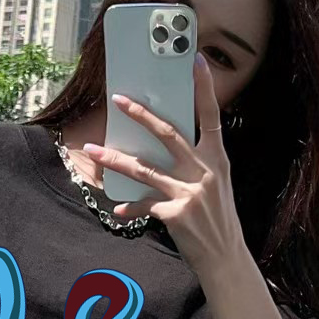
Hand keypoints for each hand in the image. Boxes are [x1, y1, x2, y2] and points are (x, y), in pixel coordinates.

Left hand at [82, 53, 247, 277]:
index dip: (205, 89)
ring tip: (93, 150)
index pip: (211, 117)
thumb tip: (166, 148)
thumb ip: (196, 165)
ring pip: (144, 169)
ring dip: (114, 159)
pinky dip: (129, 207)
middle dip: (142, 115)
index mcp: (217, 160)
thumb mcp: (216, 186)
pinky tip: (118, 210)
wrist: (225, 257)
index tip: (197, 62)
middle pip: (169, 134)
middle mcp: (204, 172)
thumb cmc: (218, 220)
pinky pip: (143, 204)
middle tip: (120, 100)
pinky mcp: (175, 214)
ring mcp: (189, 192)